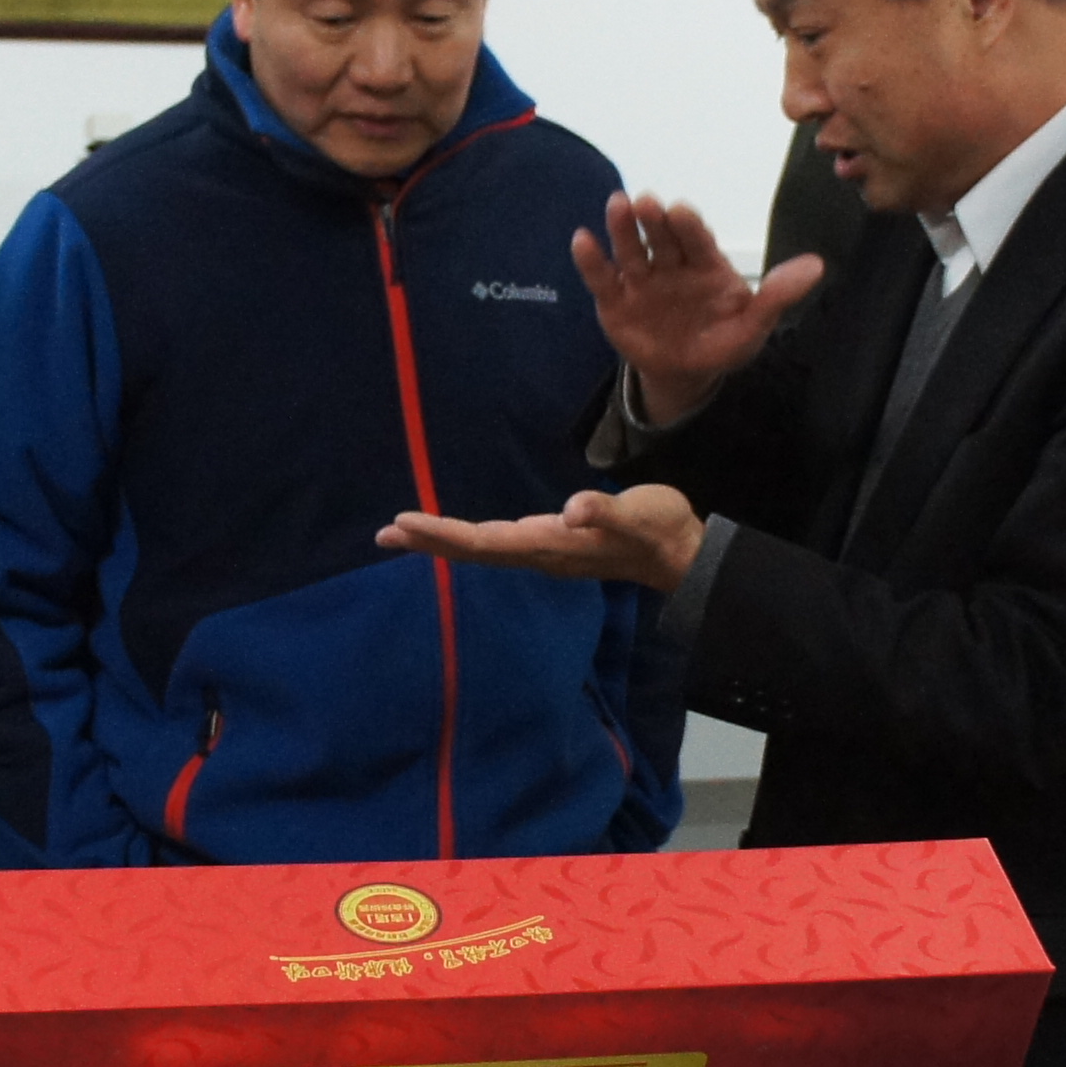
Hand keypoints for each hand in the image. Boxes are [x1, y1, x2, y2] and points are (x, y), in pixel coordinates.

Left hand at [381, 483, 705, 592]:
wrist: (682, 556)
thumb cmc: (661, 529)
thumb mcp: (640, 515)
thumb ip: (607, 513)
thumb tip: (574, 511)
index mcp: (552, 544)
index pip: (486, 542)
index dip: (444, 533)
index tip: (404, 523)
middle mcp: (541, 554)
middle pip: (475, 550)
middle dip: (430, 541)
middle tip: (384, 533)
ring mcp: (545, 554)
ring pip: (483, 550)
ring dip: (443, 541)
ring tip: (405, 534)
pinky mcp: (552, 547)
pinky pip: (498, 545)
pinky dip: (467, 539)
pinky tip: (457, 537)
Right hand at [573, 194, 820, 429]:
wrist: (686, 375)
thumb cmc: (722, 343)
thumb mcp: (754, 326)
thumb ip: (778, 295)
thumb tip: (816, 266)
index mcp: (705, 263)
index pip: (697, 239)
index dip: (689, 225)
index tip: (682, 211)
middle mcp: (671, 263)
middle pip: (661, 237)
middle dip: (653, 220)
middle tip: (645, 201)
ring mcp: (641, 279)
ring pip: (630, 249)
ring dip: (622, 228)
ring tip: (617, 205)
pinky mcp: (615, 299)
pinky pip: (602, 277)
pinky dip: (591, 260)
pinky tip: (582, 240)